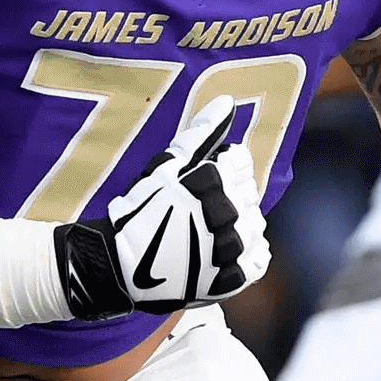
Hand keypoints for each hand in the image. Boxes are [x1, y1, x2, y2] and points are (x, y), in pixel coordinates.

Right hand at [59, 95, 270, 319]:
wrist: (121, 263)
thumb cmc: (140, 208)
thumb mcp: (165, 164)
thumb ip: (202, 132)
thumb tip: (228, 102)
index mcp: (211, 181)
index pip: (241, 163)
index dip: (223, 168)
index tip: (202, 181)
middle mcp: (225, 214)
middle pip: (249, 193)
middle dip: (230, 195)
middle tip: (202, 207)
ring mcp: (229, 249)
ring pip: (256, 225)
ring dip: (241, 224)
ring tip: (212, 230)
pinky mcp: (230, 279)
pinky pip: (259, 260)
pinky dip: (250, 254)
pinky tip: (228, 250)